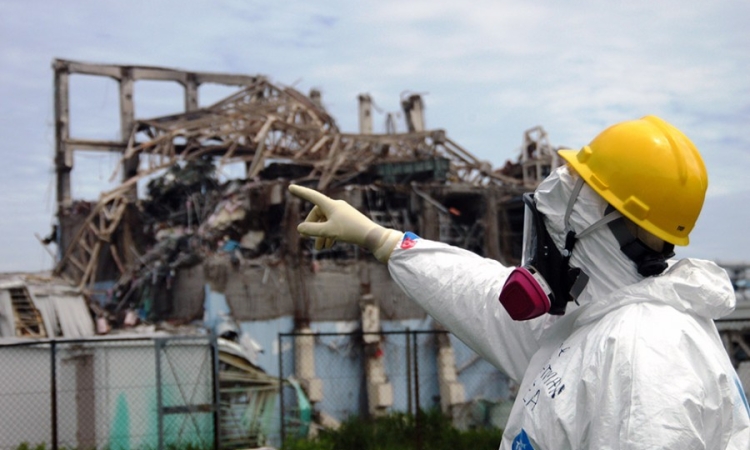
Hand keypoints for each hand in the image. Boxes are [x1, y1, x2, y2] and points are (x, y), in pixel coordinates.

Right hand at [288, 185, 403, 262]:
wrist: (372, 236)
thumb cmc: (350, 231)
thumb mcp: (328, 231)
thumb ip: (312, 230)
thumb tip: (300, 228)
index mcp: (330, 205)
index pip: (312, 196)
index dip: (300, 192)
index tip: (290, 187)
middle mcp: (336, 206)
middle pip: (318, 214)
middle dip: (312, 227)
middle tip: (306, 239)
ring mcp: (343, 213)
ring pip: (326, 222)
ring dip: (321, 234)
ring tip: (320, 249)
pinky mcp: (349, 220)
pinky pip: (334, 225)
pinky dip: (329, 234)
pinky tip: (329, 246)